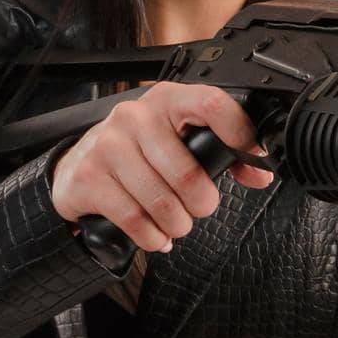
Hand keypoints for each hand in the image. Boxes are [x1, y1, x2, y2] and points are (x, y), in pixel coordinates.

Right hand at [49, 82, 274, 252]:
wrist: (78, 164)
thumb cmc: (139, 152)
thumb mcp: (178, 140)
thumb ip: (220, 151)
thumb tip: (259, 172)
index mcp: (167, 100)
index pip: (211, 104)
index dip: (238, 133)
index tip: (251, 156)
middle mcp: (135, 117)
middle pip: (187, 171)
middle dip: (202, 202)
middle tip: (200, 207)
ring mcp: (108, 145)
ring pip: (161, 200)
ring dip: (177, 223)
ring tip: (177, 224)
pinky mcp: (89, 178)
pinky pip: (134, 218)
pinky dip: (151, 236)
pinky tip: (155, 235)